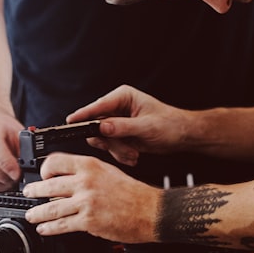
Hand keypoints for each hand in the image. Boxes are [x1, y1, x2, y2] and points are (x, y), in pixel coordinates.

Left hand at [22, 153, 160, 243]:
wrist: (151, 211)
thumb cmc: (134, 193)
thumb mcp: (109, 171)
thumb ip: (88, 173)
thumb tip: (69, 179)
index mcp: (90, 165)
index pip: (55, 161)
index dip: (44, 169)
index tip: (41, 175)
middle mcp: (85, 181)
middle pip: (48, 185)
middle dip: (33, 191)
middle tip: (28, 193)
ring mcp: (86, 202)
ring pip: (50, 208)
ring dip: (36, 213)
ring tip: (31, 215)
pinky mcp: (88, 221)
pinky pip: (61, 225)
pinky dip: (49, 228)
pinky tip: (44, 229)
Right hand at [66, 85, 191, 165]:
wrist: (182, 136)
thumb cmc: (170, 124)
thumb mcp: (147, 127)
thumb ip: (123, 127)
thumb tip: (102, 127)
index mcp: (123, 97)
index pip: (97, 106)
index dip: (83, 115)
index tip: (71, 122)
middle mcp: (117, 108)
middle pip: (96, 126)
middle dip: (110, 142)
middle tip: (124, 149)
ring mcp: (117, 122)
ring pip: (102, 139)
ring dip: (116, 150)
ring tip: (133, 153)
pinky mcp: (119, 135)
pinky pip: (110, 147)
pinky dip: (120, 154)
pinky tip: (134, 155)